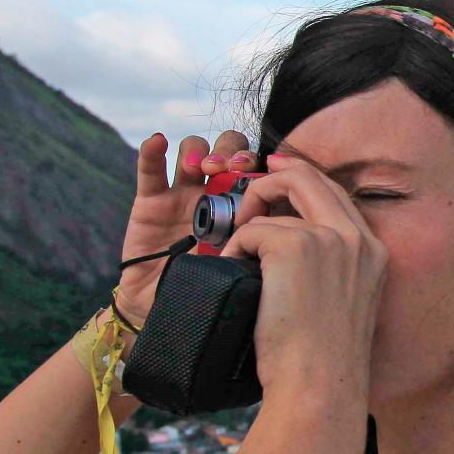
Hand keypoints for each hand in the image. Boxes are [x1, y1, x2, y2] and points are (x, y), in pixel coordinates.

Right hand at [119, 131, 259, 326]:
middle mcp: (214, 193)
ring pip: (193, 151)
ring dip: (200, 152)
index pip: (258, 167)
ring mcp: (182, 195)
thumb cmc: (220, 290)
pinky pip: (150, 170)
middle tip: (234, 168)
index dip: (262, 164)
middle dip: (232, 152)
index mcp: (244, 205)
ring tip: (203, 168)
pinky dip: (152, 151)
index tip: (267, 174)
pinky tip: (158, 142)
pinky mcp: (150, 203)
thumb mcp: (250, 265)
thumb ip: (272, 245)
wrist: (174, 312)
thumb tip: (303, 229)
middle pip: (227, 150)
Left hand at [216, 152, 388, 403]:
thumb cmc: (322, 361)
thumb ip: (331, 266)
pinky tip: (239, 280)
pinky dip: (235, 251)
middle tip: (245, 206)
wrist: (320, 386)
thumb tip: (287, 240)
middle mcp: (357, 237)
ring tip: (238, 259)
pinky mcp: (294, 247)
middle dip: (268, 181)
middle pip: (308, 175)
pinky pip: (250, 231)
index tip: (272, 177)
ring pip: (274, 202)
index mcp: (373, 251)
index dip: (299, 178)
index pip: (335, 193)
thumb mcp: (343, 302)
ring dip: (247, 226)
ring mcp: (328, 239)